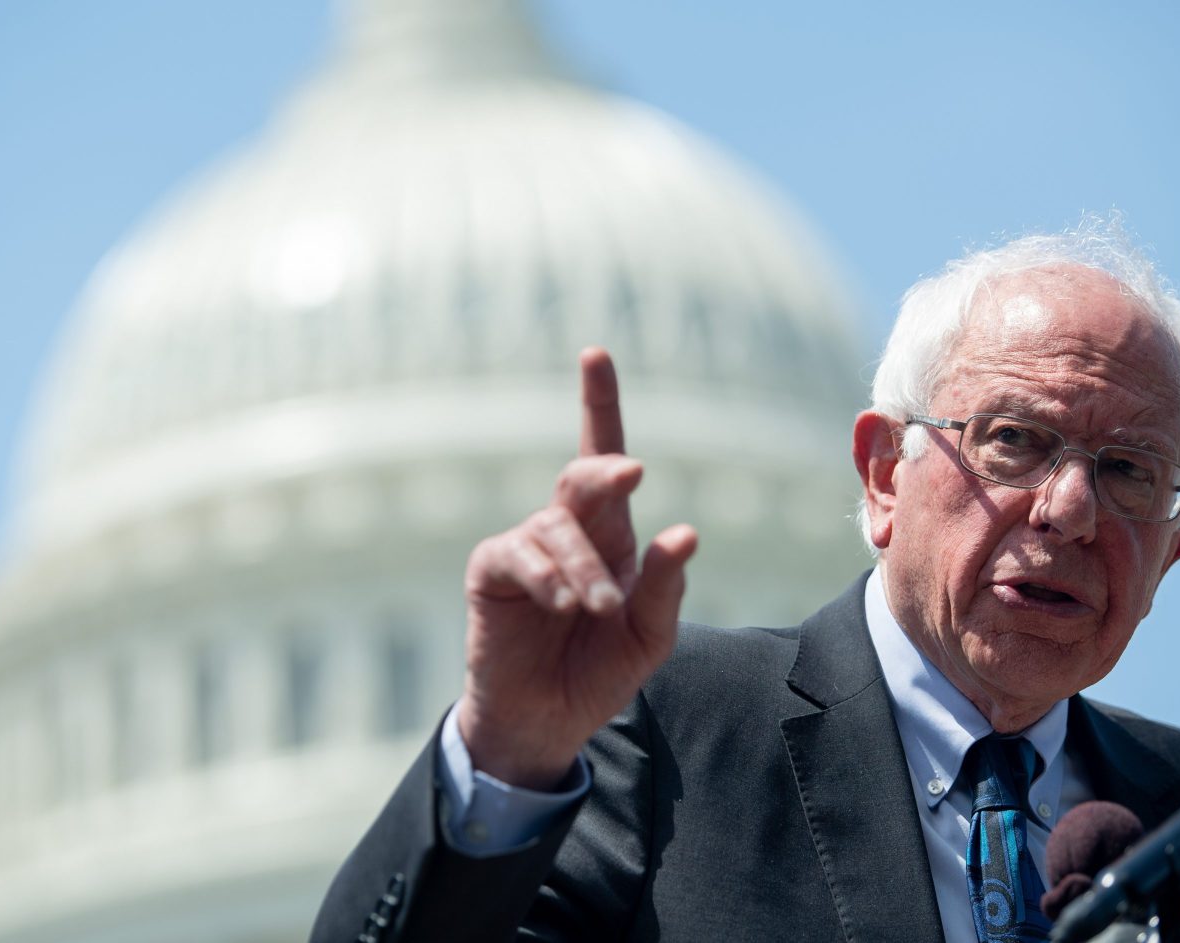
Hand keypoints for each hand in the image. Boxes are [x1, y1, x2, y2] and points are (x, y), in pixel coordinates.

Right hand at [458, 348, 697, 788]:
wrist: (548, 720)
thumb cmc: (600, 670)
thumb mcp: (650, 634)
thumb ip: (667, 586)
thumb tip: (686, 532)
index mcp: (609, 535)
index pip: (602, 458)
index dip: (598, 403)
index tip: (595, 353)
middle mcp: (567, 529)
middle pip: (585, 476)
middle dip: (608, 469)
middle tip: (632, 472)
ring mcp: (527, 546)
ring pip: (558, 526)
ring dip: (585, 567)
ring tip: (599, 610)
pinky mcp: (493, 570)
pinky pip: (519, 553)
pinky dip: (547, 576)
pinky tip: (562, 604)